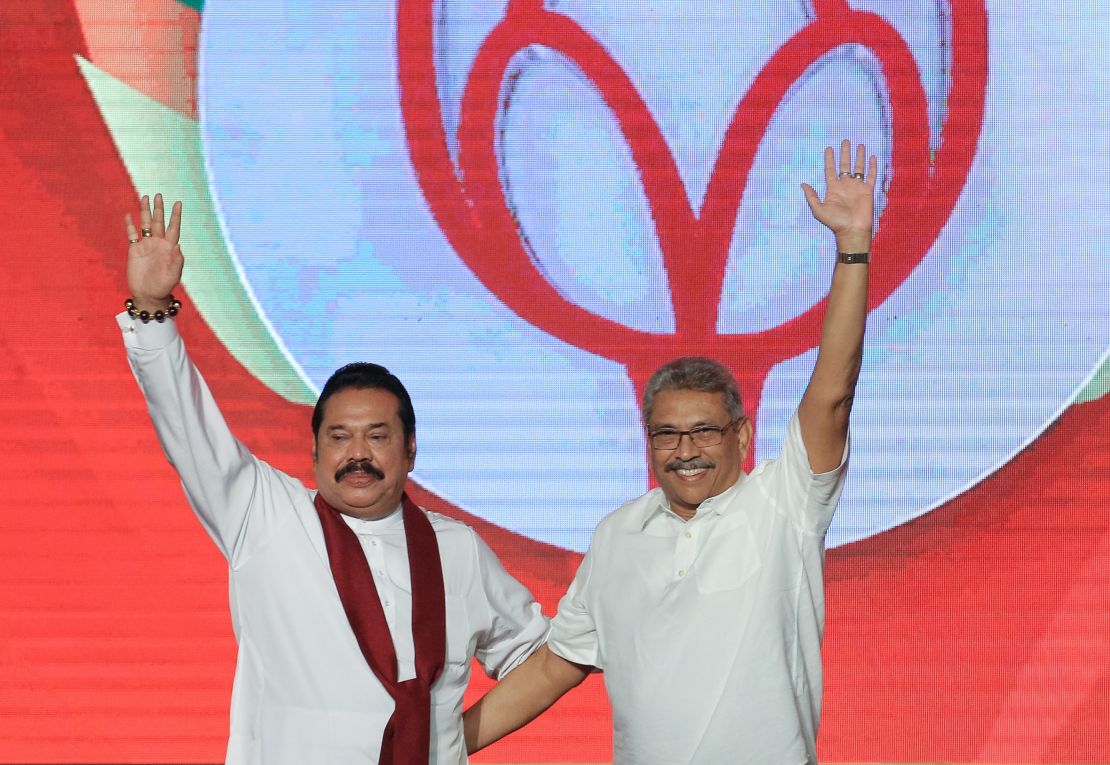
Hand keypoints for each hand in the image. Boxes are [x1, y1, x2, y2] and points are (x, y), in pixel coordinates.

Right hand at [124, 193, 183, 310]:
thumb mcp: (174, 274)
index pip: (174, 227)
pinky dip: (130, 224)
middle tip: (158, 195)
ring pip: (146, 224)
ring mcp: (146, 245)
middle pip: (159, 222)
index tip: (178, 202)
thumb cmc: (164, 286)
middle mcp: (158, 243)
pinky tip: (129, 215)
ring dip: (145, 212)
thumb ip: (177, 260)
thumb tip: (177, 245)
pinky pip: (132, 234)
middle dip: (159, 208)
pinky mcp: (134, 250)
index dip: (176, 215)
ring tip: (145, 198)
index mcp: (170, 247)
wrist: (149, 295)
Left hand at [801, 139, 877, 251]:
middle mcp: (845, 186)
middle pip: (845, 165)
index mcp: (833, 189)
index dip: (829, 159)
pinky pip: (871, 176)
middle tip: (845, 141)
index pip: (830, 170)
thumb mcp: (819, 210)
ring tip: (859, 144)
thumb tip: (803, 184)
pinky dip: (872, 166)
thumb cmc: (835, 222)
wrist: (852, 230)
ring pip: (859, 167)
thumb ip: (812, 196)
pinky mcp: (867, 190)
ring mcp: (857, 187)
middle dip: (845, 153)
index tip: (828, 148)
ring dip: (859, 156)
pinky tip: (872, 156)